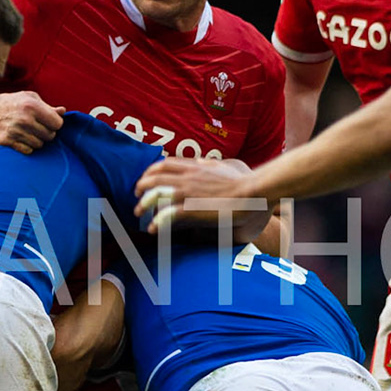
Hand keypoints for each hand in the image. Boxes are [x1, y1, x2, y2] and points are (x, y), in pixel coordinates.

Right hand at [0, 91, 63, 153]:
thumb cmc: (10, 103)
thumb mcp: (28, 98)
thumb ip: (47, 106)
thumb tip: (63, 112)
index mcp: (32, 105)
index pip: (57, 123)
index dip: (55, 124)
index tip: (49, 123)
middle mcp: (25, 119)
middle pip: (50, 136)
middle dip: (46, 133)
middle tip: (37, 128)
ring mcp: (15, 131)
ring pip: (40, 145)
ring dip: (37, 141)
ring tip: (28, 133)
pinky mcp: (7, 141)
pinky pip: (28, 150)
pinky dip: (27, 147)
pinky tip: (21, 139)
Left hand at [134, 158, 257, 232]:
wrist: (253, 192)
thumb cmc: (244, 182)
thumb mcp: (225, 166)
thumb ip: (211, 164)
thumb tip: (202, 161)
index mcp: (195, 167)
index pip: (165, 164)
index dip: (151, 171)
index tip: (146, 179)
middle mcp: (187, 177)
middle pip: (154, 177)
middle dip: (141, 186)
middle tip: (137, 196)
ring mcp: (188, 192)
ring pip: (155, 194)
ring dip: (143, 204)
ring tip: (138, 213)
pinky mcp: (191, 208)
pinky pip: (167, 214)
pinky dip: (157, 221)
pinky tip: (153, 229)